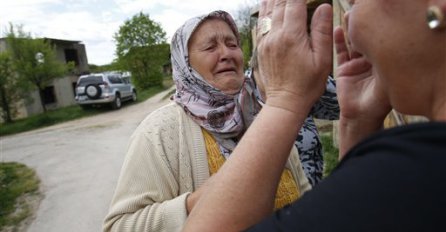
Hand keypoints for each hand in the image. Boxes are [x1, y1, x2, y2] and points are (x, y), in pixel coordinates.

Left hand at [256, 0, 332, 114]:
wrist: (285, 102)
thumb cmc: (308, 84)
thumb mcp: (322, 59)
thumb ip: (322, 31)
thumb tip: (324, 6)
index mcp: (292, 36)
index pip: (295, 3)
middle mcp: (275, 35)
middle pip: (279, 3)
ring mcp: (265, 41)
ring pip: (267, 11)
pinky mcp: (261, 47)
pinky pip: (261, 22)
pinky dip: (265, 10)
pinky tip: (269, 4)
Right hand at [334, 26, 390, 156]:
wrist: (360, 117)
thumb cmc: (376, 103)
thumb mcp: (384, 81)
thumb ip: (382, 64)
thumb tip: (382, 43)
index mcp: (384, 63)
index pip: (381, 41)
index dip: (376, 28)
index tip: (371, 17)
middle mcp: (371, 62)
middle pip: (367, 39)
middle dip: (363, 26)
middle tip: (358, 12)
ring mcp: (357, 65)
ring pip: (353, 43)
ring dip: (351, 29)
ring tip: (348, 16)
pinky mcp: (344, 69)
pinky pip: (341, 52)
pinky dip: (338, 41)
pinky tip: (336, 30)